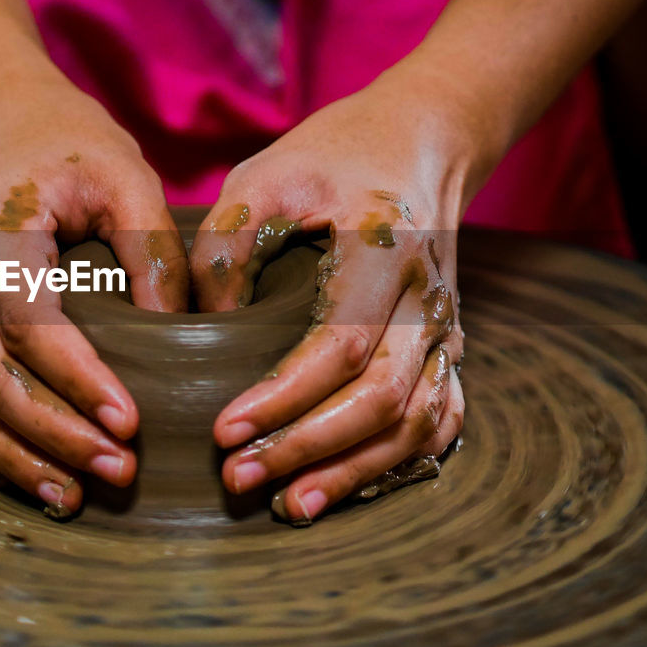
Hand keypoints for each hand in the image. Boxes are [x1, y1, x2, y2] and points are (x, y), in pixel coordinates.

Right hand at [0, 83, 187, 516]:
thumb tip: (179, 333)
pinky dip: (1, 451)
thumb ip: (150, 248)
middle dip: (55, 434)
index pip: (30, 324)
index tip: (129, 422)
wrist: (16, 132)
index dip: (77, 379)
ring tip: (77, 498)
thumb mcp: (125, 176)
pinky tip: (46, 482)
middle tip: (120, 471)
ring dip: (21, 457)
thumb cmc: (77, 152)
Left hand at [190, 61, 493, 524]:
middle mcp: (426, 298)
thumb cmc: (330, 158)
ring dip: (356, 471)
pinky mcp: (446, 346)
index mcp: (384, 250)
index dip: (283, 397)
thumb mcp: (264, 177)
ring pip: (419, 423)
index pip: (341, 345)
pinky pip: (439, 421)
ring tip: (290, 505)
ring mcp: (446, 327)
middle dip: (309, 448)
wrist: (419, 140)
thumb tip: (199, 334)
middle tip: (239, 479)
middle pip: (384, 399)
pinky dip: (397, 463)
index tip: (223, 432)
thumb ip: (224, 247)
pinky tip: (346, 486)